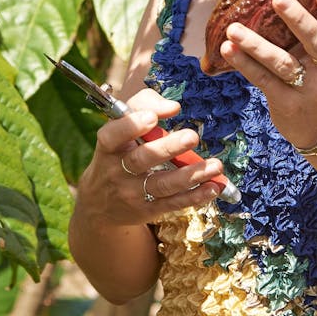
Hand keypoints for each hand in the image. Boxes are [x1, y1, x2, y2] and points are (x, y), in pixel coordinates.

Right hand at [75, 88, 224, 223]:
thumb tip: (173, 107)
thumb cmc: (119, 152)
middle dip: (168, 148)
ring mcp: (132, 194)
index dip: (130, 126)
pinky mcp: (147, 210)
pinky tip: (213, 187)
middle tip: (192, 136)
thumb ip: (145, 106)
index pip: (112, 136)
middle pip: (142, 159)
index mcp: (108, 147)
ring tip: (216, 165)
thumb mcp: (122, 126)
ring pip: (162, 184)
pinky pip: (173, 203)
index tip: (152, 117)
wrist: (101, 204)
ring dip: (191, 175)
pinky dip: (195, 196)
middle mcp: (117, 171)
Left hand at [219, 0, 316, 148]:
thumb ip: (316, 27)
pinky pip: (263, 80)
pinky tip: (228, 49)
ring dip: (256, 45)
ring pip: (283, 63)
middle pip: (316, 42)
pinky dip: (244, 64)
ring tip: (233, 29)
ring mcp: (308, 88)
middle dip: (298, 19)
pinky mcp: (287, 102)